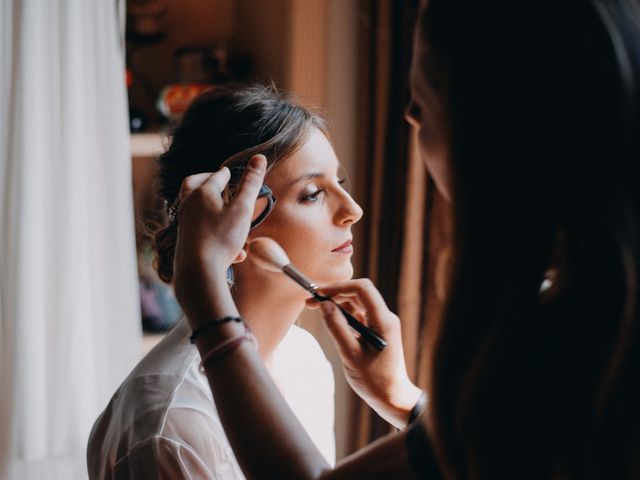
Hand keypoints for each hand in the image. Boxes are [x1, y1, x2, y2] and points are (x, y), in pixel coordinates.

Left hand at [173, 155, 266, 326]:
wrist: (198, 272)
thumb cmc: (221, 238)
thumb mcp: (242, 209)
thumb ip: (251, 184)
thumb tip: (259, 157)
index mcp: (202, 192)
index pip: (217, 176)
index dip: (226, 174)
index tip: (230, 173)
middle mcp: (189, 204)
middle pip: (193, 184)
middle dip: (206, 180)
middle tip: (216, 181)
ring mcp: (184, 221)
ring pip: (195, 206)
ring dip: (210, 205)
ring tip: (222, 207)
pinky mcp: (185, 238)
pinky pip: (199, 228)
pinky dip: (211, 228)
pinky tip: (230, 246)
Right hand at [307, 279, 422, 427]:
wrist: (392, 398)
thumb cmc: (374, 380)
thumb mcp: (350, 354)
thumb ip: (336, 327)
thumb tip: (325, 305)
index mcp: (384, 320)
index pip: (362, 289)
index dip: (339, 287)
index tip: (319, 294)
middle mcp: (385, 318)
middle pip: (359, 294)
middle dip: (335, 295)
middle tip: (311, 302)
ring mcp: (382, 324)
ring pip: (358, 304)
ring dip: (337, 305)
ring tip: (317, 310)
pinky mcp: (377, 332)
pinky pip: (359, 316)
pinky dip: (344, 316)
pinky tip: (331, 322)